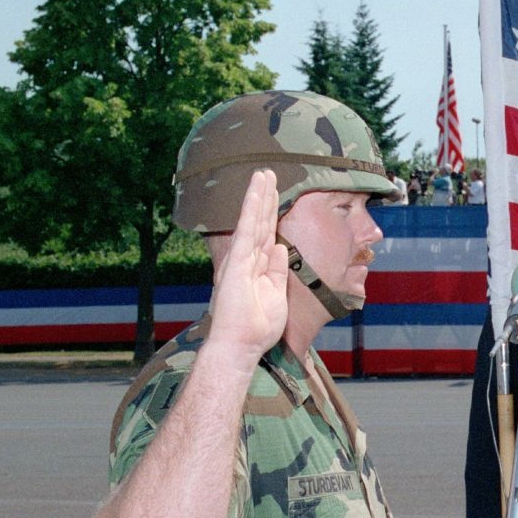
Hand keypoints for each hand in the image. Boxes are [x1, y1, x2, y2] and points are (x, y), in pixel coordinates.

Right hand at [207, 169, 289, 362]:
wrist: (240, 344)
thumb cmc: (256, 326)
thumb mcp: (276, 293)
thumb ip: (277, 269)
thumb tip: (280, 247)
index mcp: (256, 267)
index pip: (266, 234)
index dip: (271, 213)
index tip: (275, 193)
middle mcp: (247, 259)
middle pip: (260, 222)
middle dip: (265, 198)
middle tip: (268, 173)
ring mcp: (241, 259)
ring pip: (253, 221)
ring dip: (258, 196)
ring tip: (263, 174)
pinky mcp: (238, 262)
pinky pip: (247, 231)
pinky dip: (251, 210)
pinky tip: (256, 193)